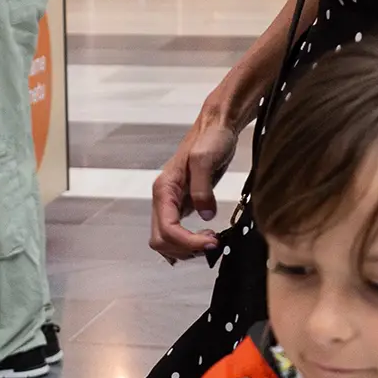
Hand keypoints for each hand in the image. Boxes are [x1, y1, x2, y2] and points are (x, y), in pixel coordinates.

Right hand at [150, 102, 239, 261]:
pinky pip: (175, 233)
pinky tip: (202, 242)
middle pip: (161, 240)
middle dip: (184, 248)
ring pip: (165, 240)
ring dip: (185, 249)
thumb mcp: (206, 159)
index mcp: (164, 189)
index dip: (188, 241)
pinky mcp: (182, 204)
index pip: (167, 228)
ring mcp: (171, 203)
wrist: (216, 128)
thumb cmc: (210, 138)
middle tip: (211, 245)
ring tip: (210, 242)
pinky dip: (185, 244)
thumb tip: (205, 216)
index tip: (211, 242)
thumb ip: (203, 188)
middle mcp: (163, 198)